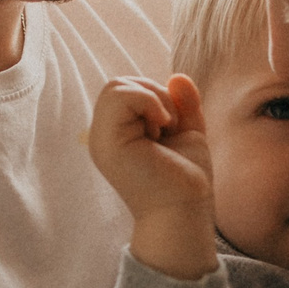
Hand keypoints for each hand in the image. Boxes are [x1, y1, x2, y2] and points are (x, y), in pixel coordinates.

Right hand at [88, 76, 217, 279]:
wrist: (186, 211)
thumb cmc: (186, 179)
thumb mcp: (187, 131)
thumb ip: (182, 103)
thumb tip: (177, 76)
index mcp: (116, 135)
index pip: (125, 90)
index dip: (153, 95)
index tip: (170, 126)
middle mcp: (103, 137)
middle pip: (117, 84)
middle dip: (152, 93)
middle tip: (169, 125)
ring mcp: (101, 140)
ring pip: (115, 87)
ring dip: (151, 99)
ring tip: (164, 128)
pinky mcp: (107, 143)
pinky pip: (120, 95)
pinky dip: (149, 102)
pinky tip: (161, 129)